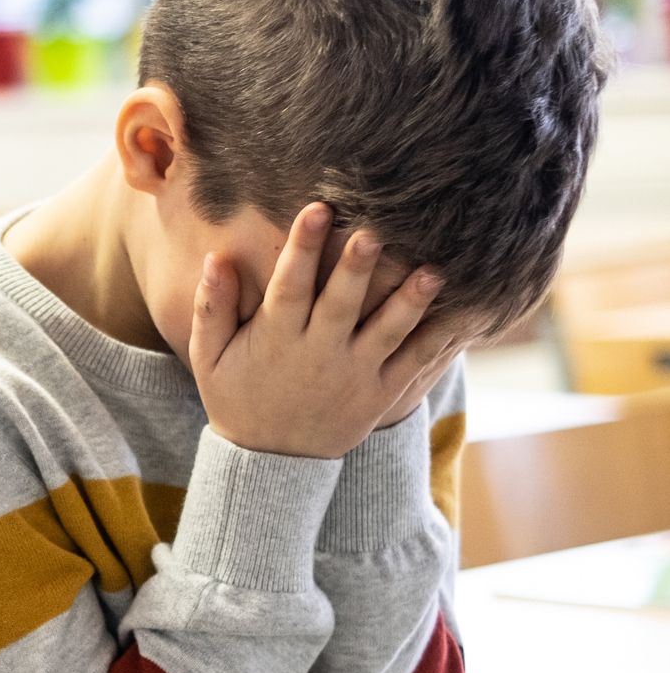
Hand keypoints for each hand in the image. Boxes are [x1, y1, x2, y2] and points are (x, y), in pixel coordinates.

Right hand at [193, 204, 463, 459]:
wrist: (271, 462)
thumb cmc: (238, 397)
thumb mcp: (210, 357)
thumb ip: (213, 308)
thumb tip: (215, 258)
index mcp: (276, 339)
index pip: (289, 286)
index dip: (302, 248)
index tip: (316, 209)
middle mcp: (318, 355)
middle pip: (342, 304)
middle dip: (357, 268)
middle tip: (374, 231)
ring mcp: (354, 375)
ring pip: (387, 332)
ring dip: (410, 300)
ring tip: (433, 270)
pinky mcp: (381, 394)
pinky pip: (415, 363)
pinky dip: (440, 338)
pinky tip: (462, 310)